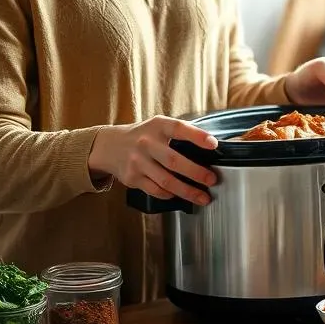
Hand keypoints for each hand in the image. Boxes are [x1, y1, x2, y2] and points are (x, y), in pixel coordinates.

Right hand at [90, 117, 217, 204]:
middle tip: (212, 180)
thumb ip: (179, 133)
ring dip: (187, 191)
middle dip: (196, 173)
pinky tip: (179, 195)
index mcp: (157, 126)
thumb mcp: (158, 126)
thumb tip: (211, 147)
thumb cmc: (143, 136)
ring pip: (166, 181)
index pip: (179, 128)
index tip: (214, 145)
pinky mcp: (132, 178)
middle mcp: (146, 143)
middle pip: (174, 161)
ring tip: (203, 197)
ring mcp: (137, 162)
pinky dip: (170, 194)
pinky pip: (155, 190)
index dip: (197, 136)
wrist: (110, 146)